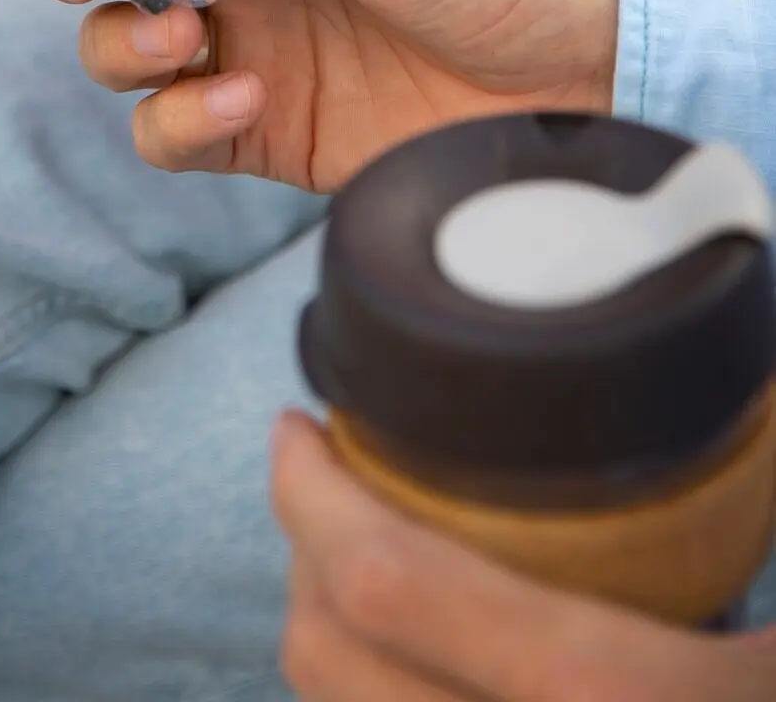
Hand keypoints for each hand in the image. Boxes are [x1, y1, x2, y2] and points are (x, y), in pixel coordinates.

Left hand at [271, 412, 774, 700]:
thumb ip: (749, 481)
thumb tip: (747, 364)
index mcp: (610, 697)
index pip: (391, 585)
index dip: (312, 494)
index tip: (301, 426)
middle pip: (332, 666)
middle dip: (301, 555)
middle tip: (327, 482)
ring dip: (331, 643)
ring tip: (362, 564)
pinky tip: (419, 666)